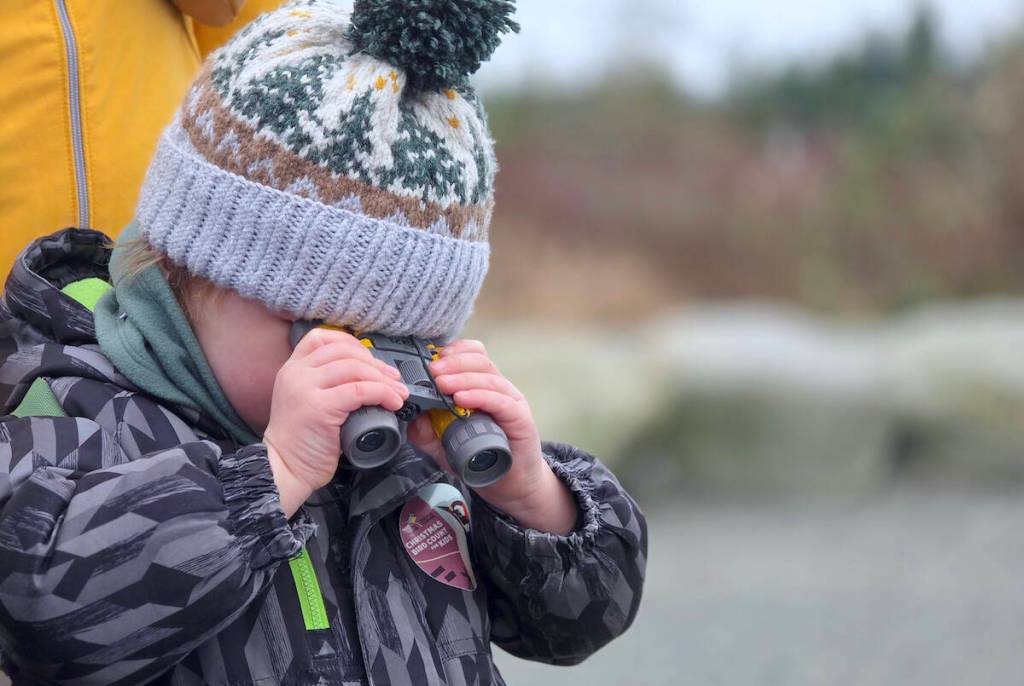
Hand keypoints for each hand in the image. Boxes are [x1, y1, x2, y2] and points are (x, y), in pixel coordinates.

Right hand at [263, 327, 408, 516]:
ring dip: (383, 379)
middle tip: (394, 379)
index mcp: (292, 369)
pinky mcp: (319, 406)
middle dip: (375, 363)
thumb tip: (367, 377)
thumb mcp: (306, 402)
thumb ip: (325, 385)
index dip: (352, 343)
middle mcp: (296, 373)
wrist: (283, 470)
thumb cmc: (300, 443)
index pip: (322, 338)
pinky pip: (359, 390)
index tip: (371, 358)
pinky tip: (392, 403)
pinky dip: (381, 393)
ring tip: (398, 394)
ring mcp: (306, 388)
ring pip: (355, 368)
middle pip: (344, 351)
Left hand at [407, 339, 577, 534]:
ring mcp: (512, 402)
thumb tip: (409, 413)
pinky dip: (480, 396)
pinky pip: (501, 402)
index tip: (431, 359)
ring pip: (489, 378)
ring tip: (442, 384)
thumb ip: (425, 431)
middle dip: (453, 363)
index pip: (473, 355)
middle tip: (432, 372)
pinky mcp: (521, 419)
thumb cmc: (481, 459)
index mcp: (483, 387)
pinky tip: (462, 399)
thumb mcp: (444, 445)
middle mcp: (500, 389)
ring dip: (463, 377)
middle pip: (480, 360)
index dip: (453, 352)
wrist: (511, 487)